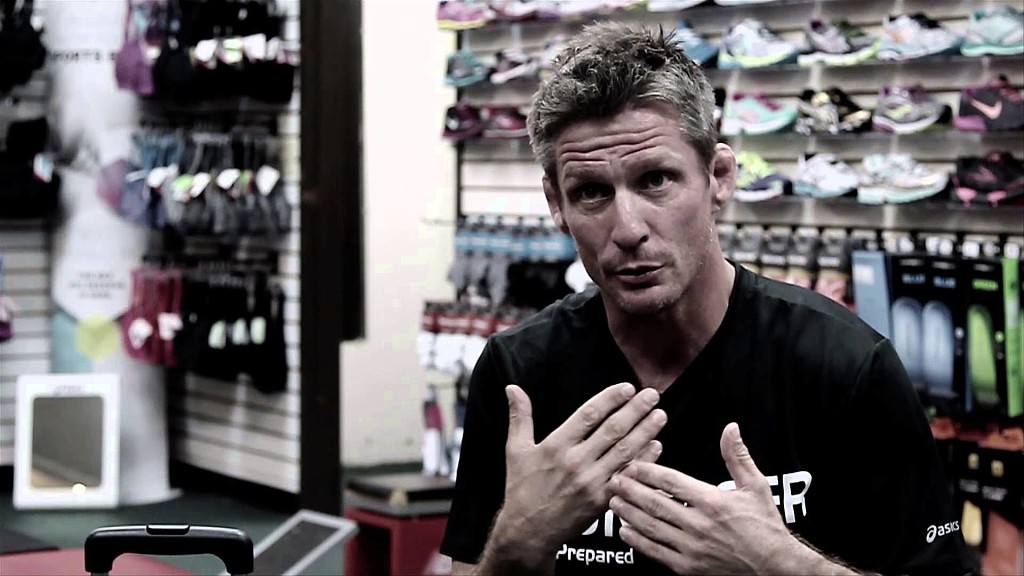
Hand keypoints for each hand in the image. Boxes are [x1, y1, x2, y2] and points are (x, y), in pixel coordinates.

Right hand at [492, 383, 666, 567]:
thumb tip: (512, 388)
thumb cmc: (522, 489)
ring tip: (660, 415)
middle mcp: (576, 462)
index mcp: (556, 446)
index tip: (627, 387)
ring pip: (624, 452)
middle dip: (635, 410)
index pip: (589, 415)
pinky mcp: (602, 501)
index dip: (610, 399)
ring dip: (645, 432)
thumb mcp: (516, 450)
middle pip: (613, 430)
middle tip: (652, 395)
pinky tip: (656, 447)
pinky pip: (627, 477)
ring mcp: (591, 483)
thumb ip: (519, 417)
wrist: (528, 531)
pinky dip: (643, 461)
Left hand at [609, 423, 804, 574]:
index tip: (632, 464)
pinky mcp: (689, 568)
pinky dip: (638, 542)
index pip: (672, 482)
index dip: (648, 471)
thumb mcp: (756, 486)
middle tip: (614, 480)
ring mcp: (692, 548)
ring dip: (629, 513)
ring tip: (613, 501)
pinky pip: (657, 553)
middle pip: (656, 504)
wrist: (776, 567)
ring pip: (652, 527)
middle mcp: (699, 525)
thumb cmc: (765, 526)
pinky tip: (625, 531)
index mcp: (713, 502)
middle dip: (631, 490)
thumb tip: (730, 428)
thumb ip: (738, 457)